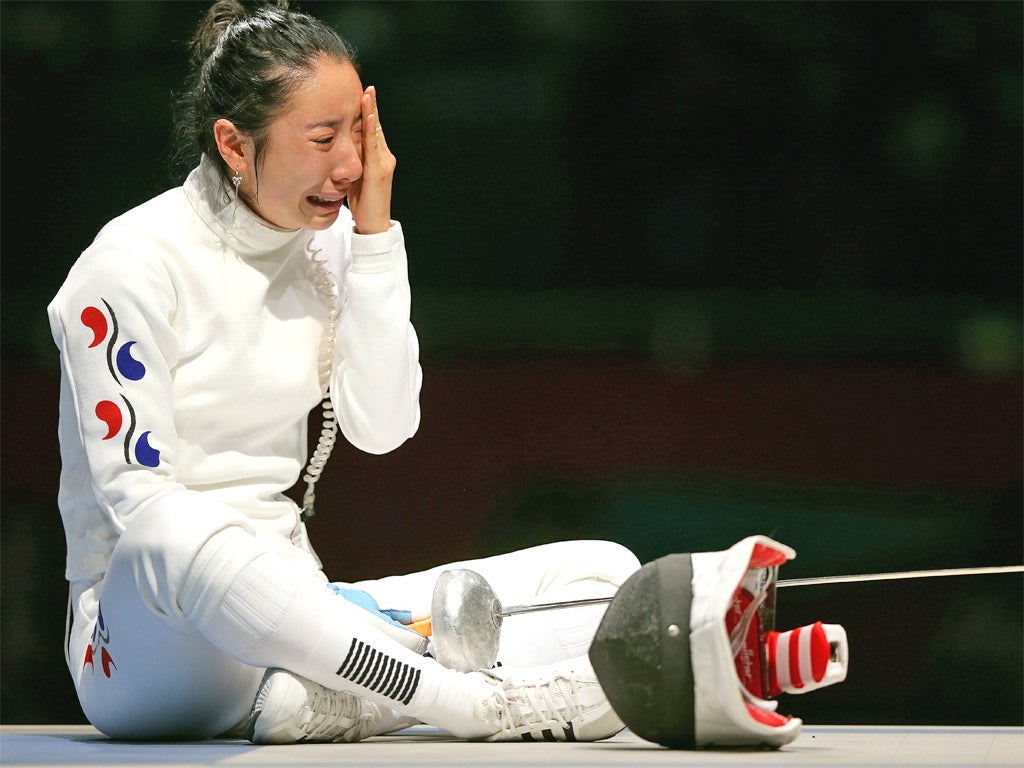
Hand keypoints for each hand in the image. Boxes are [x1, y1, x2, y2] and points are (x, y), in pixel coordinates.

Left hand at [348, 85, 394, 234]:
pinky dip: (371, 131)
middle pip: (376, 127)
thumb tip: (341, 149)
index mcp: (378, 159)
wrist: (374, 225)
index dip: (368, 112)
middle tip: (367, 87)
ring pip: (376, 133)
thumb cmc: (363, 204)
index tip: (363, 95)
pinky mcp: (379, 172)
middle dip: (371, 106)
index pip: (372, 130)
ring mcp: (384, 164)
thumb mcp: (355, 178)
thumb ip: (352, 162)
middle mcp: (385, 158)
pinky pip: (373, 148)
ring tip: (367, 95)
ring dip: (372, 113)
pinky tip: (368, 118)